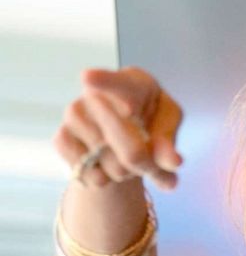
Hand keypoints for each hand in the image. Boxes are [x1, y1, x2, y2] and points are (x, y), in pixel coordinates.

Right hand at [52, 67, 183, 189]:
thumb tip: (174, 162)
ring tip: (128, 159)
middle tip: (149, 165)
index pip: (116, 81)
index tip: (87, 78)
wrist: (129, 136)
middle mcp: (97, 93)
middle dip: (140, 159)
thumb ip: (169, 143)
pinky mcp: (62, 135)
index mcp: (134, 83)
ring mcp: (75, 112)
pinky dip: (99, 177)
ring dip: (121, 171)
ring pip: (101, 156)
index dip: (103, 81)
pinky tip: (107, 169)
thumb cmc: (153, 122)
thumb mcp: (168, 128)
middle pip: (117, 133)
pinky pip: (81, 166)